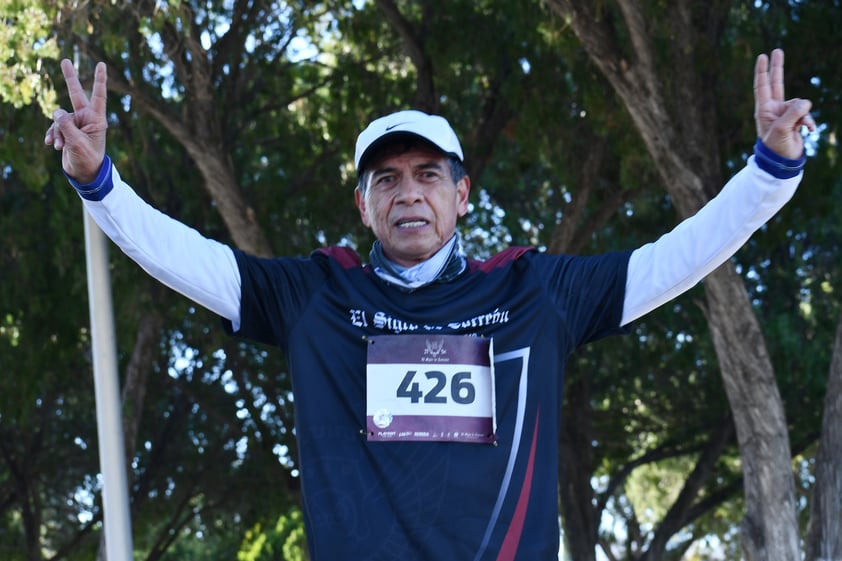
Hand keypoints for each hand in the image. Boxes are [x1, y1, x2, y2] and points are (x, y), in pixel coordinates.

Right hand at [44, 59, 107, 183]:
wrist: (84, 174)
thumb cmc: (87, 159)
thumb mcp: (76, 142)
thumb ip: (66, 125)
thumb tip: (56, 111)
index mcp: (96, 119)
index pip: (98, 96)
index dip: (99, 80)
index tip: (101, 64)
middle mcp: (87, 118)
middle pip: (76, 94)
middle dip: (70, 78)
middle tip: (64, 60)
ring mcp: (76, 123)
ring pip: (59, 118)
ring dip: (57, 131)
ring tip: (59, 145)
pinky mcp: (67, 130)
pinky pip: (55, 126)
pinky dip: (53, 135)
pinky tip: (52, 145)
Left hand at [754, 49, 815, 159]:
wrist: (783, 162)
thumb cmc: (776, 147)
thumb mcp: (782, 129)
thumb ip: (793, 113)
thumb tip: (806, 102)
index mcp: (764, 109)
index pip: (762, 86)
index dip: (763, 71)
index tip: (762, 56)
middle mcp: (774, 109)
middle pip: (776, 83)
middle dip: (777, 67)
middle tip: (776, 50)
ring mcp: (785, 113)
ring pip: (800, 104)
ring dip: (803, 115)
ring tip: (798, 128)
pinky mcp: (796, 119)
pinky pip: (806, 114)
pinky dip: (809, 122)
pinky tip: (808, 131)